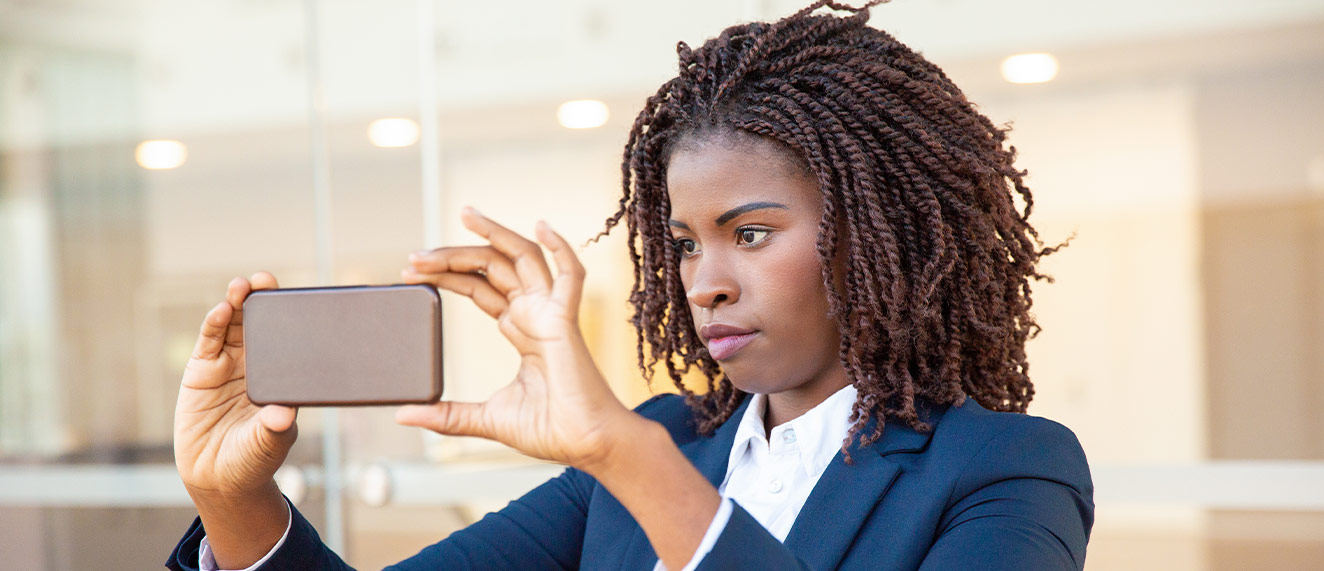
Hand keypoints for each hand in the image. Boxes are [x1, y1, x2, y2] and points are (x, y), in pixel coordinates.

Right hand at [174, 273, 298, 497]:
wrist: (217, 478)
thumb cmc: (252, 460)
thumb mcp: (268, 445)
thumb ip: (274, 429)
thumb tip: (284, 414)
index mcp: (282, 377)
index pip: (289, 340)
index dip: (291, 318)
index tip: (298, 299)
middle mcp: (257, 365)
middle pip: (260, 324)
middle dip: (262, 300)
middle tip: (265, 280)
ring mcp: (229, 365)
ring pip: (234, 326)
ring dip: (238, 304)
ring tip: (241, 287)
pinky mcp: (202, 371)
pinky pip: (209, 342)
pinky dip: (215, 324)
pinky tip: (222, 309)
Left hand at [396, 207, 635, 471]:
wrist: (587, 446)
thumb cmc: (552, 430)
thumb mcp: (486, 418)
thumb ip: (447, 415)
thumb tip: (405, 414)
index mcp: (522, 331)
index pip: (481, 289)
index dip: (449, 276)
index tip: (412, 273)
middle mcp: (536, 315)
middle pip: (494, 267)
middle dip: (455, 255)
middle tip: (417, 255)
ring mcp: (552, 314)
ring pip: (524, 258)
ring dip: (495, 234)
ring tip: (466, 215)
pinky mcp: (566, 322)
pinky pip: (570, 275)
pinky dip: (561, 247)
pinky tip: (541, 226)